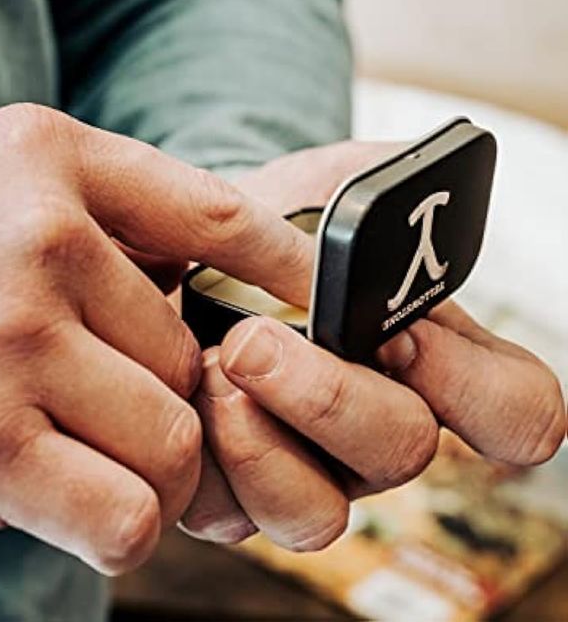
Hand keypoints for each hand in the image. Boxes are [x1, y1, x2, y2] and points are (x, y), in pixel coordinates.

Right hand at [0, 104, 311, 573]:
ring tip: (76, 456)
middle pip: (194, 351)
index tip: (327, 309)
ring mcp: (8, 336)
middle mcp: (37, 233)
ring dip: (147, 467)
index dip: (289, 269)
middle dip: (171, 397)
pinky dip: (118, 524)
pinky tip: (62, 504)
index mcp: (46, 160)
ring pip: (175, 437)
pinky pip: (126, 510)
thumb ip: (97, 220)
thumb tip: (214, 278)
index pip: (218, 212)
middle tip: (105, 413)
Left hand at [181, 141, 565, 549]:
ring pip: (314, 512)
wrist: (186, 252)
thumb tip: (425, 177)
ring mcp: (308, 472)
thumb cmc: (271, 223)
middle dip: (327, 396)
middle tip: (252, 340)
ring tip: (208, 365)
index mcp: (431, 363)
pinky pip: (229, 514)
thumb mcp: (331, 183)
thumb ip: (388, 180)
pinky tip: (177, 394)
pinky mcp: (233, 493)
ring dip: (257, 440)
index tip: (402, 335)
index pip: (514, 411)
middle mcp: (376, 429)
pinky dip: (200, 456)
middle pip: (400, 453)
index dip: (473, 386)